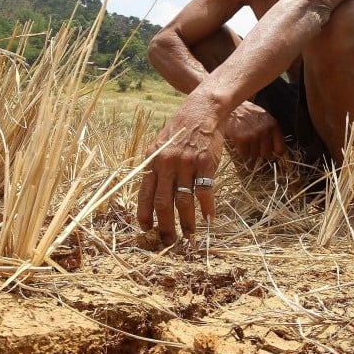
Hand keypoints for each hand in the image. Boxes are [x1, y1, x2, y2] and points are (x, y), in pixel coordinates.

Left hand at [137, 99, 222, 244]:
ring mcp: (186, 164)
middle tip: (169, 241)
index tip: (146, 230)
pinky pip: (205, 191)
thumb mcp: (159, 146)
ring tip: (190, 235)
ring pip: (184, 201)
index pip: (144, 194)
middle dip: (165, 226)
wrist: (201, 111)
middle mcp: (167, 164)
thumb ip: (155, 169)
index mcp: (152, 162)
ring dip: (187, 222)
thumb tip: (150, 197)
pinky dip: (207, 208)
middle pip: (163, 203)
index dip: (144, 215)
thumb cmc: (179, 131)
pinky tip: (209, 218)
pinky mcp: (205, 163)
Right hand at [222, 101, 287, 162]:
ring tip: (246, 140)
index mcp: (273, 126)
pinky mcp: (242, 139)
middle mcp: (264, 131)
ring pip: (254, 155)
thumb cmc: (248, 112)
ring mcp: (253, 136)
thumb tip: (276, 150)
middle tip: (254, 145)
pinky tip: (240, 142)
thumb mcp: (265, 118)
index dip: (274, 152)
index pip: (280, 149)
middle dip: (260, 151)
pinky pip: (244, 154)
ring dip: (250, 151)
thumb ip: (271, 132)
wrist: (232, 106)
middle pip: (266, 154)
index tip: (270, 152)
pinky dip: (241, 150)